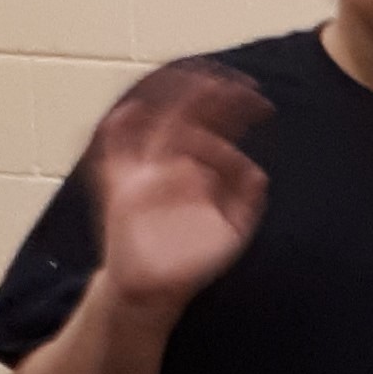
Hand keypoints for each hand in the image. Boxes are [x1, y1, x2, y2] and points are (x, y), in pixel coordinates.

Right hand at [89, 58, 270, 313]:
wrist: (156, 291)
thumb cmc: (193, 258)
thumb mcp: (232, 230)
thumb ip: (246, 201)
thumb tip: (259, 173)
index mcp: (195, 167)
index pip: (216, 127)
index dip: (236, 109)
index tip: (259, 101)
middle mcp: (167, 163)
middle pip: (185, 116)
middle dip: (207, 96)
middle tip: (231, 82)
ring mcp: (142, 173)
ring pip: (152, 124)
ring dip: (168, 100)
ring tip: (190, 84)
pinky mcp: (120, 191)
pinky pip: (113, 156)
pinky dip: (116, 133)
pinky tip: (128, 113)